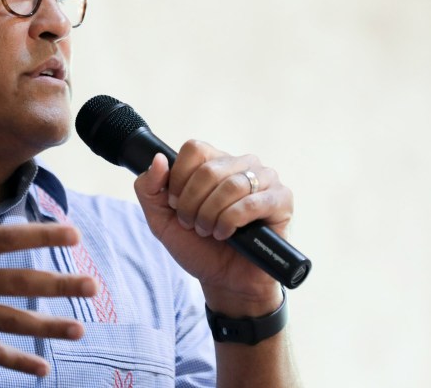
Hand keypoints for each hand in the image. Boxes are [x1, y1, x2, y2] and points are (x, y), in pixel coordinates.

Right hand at [0, 141, 96, 376]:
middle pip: (20, 282)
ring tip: (79, 327)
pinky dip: (15, 361)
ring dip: (48, 326)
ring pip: (11, 321)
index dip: (42, 235)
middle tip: (93, 286)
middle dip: (60, 284)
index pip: (8, 238)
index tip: (73, 234)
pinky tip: (41, 369)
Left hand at [134, 140, 292, 313]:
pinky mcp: (281, 199)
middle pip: (209, 169)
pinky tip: (228, 235)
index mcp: (215, 161)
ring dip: (211, 215)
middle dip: (192, 204)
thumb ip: (149, 188)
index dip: (179, 179)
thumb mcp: (161, 219)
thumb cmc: (197, 246)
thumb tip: (159, 159)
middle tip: (193, 225)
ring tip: (210, 232)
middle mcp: (241, 164)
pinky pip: (252, 203)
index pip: (194, 149)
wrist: (224, 281)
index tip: (176, 204)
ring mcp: (265, 179)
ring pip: (231, 185)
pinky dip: (231, 222)